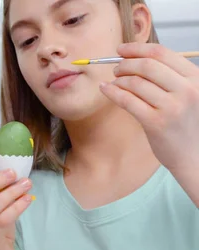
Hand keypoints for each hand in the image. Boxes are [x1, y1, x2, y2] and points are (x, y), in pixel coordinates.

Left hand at [100, 43, 198, 171]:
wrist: (193, 155)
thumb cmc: (186, 123)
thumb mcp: (189, 94)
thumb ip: (170, 76)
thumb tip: (137, 58)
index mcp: (196, 78)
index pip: (162, 53)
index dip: (137, 49)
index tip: (121, 50)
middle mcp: (187, 90)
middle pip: (147, 65)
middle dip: (125, 64)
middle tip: (115, 68)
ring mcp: (172, 107)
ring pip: (135, 83)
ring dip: (118, 79)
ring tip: (114, 82)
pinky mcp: (155, 122)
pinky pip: (127, 100)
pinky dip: (112, 92)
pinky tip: (105, 89)